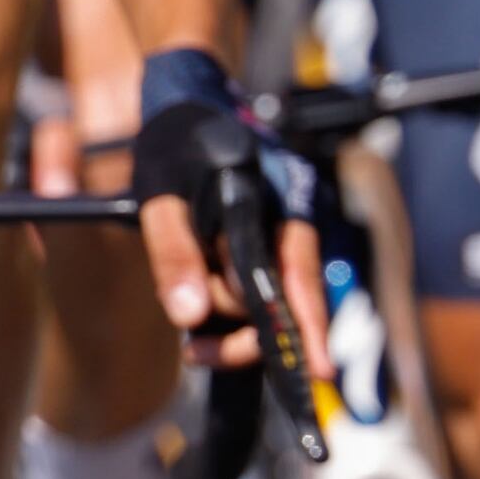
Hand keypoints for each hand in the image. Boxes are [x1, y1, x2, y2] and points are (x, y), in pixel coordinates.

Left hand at [129, 52, 326, 378]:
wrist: (185, 108)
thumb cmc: (174, 147)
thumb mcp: (160, 197)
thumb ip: (172, 254)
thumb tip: (188, 316)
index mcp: (273, 203)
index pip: (296, 276)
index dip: (307, 325)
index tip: (319, 370)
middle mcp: (289, 221)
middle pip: (280, 301)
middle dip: (239, 334)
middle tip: (193, 351)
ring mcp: (281, 236)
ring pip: (265, 302)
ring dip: (227, 326)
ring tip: (189, 339)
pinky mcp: (266, 248)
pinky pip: (256, 294)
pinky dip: (228, 311)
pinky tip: (198, 316)